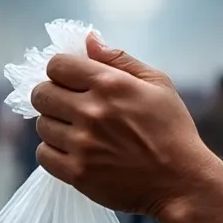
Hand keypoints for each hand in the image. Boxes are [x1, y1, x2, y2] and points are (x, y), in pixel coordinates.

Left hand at [29, 33, 220, 216]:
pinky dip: (54, 152)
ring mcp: (82, 145)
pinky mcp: (78, 173)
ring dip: (55, 125)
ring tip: (76, 132)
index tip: (70, 80)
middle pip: (41, 94)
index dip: (60, 70)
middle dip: (52, 95)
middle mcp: (92, 112)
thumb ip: (120, 60)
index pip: (57, 65)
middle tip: (67, 106)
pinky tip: (73, 152)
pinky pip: (44, 155)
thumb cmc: (172, 131)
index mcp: (110, 85)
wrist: (180, 182)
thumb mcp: (158, 84)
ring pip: (42, 125)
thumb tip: (88, 40)